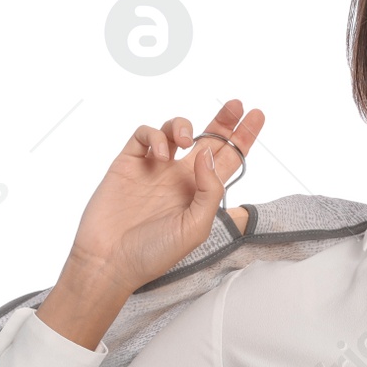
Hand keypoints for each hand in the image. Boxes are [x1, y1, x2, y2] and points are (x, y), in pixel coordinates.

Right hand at [69, 98, 264, 294]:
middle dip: (223, 120)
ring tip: (186, 139)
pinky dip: (154, 136)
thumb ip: (210, 191)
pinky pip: (143, 135)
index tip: (256, 116)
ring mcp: (154, 168)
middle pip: (207, 139)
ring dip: (183, 125)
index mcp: (200, 193)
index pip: (227, 159)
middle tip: (236, 105)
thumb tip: (208, 154)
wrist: (110, 261)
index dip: (242, 137)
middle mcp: (179, 177)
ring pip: (174, 131)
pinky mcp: (128, 163)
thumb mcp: (196, 228)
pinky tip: (160, 153)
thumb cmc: (154, 253)